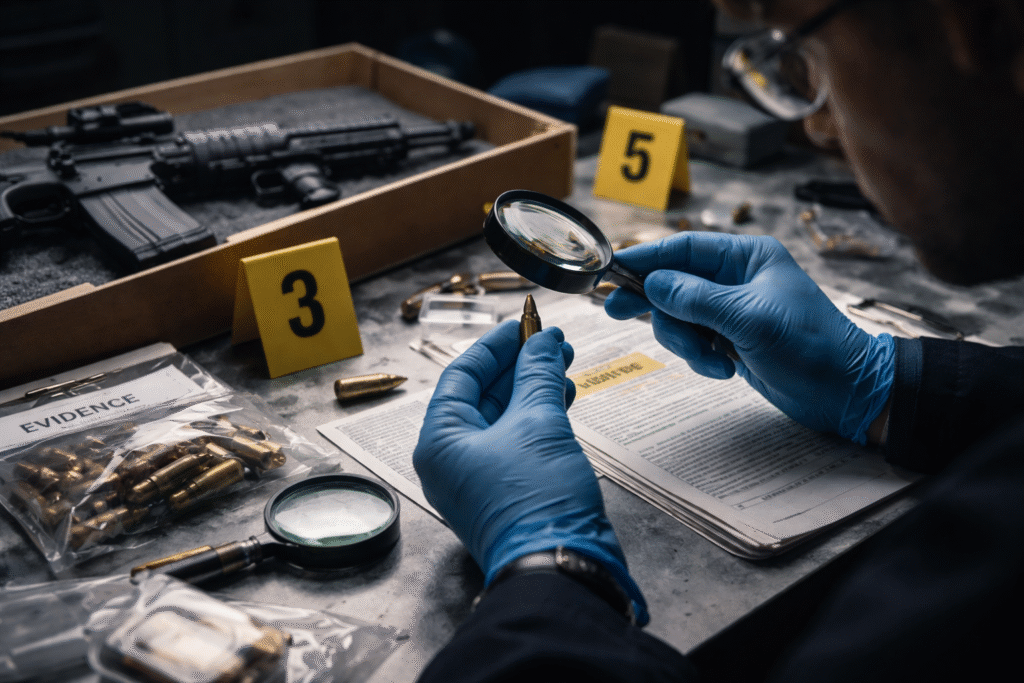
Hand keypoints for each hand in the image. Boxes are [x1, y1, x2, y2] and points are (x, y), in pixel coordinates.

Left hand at [413, 319, 647, 622]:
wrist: (560, 566)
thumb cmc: (537, 502)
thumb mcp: (538, 423)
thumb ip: (538, 374)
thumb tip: (543, 340)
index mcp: (440, 440)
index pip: (462, 375)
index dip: (497, 344)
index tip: (525, 322)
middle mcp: (450, 459)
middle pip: (482, 394)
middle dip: (521, 364)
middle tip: (553, 340)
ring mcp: (476, 477)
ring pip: (503, 417)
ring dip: (534, 388)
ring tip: (565, 364)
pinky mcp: (504, 490)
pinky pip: (515, 440)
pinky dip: (538, 416)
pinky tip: (563, 398)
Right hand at [604, 232, 893, 443]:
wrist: (846, 393)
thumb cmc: (812, 348)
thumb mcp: (751, 320)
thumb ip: (697, 299)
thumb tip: (652, 283)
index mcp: (747, 258)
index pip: (684, 249)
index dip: (645, 258)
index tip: (612, 269)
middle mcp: (736, 279)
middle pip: (672, 284)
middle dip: (657, 307)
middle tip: (616, 311)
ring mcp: (731, 311)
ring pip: (678, 317)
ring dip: (685, 342)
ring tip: (713, 360)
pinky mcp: (730, 339)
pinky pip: (693, 341)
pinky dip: (700, 357)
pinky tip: (725, 369)